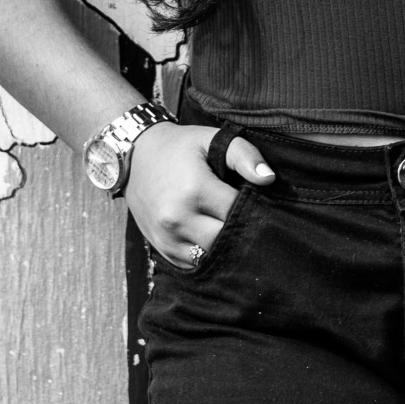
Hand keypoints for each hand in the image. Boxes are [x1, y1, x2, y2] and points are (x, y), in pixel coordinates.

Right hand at [122, 121, 274, 267]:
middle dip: (243, 232)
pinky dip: (208, 256)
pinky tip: (217, 240)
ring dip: (226, 248)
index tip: (263, 202)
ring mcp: (167, 238)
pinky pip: (194, 264)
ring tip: (236, 231)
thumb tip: (269, 179)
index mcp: (195, 190)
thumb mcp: (211, 139)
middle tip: (253, 221)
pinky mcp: (162, 249)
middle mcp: (178, 218)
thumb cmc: (179, 147)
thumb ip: (244, 155)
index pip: (239, 211)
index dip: (256, 208)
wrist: (135, 157)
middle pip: (227, 241)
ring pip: (211, 257)